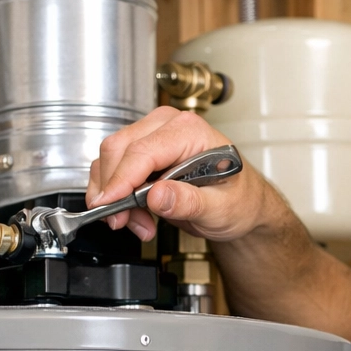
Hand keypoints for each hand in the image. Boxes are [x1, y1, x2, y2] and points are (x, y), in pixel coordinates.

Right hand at [86, 106, 267, 241]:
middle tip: (123, 222)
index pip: (143, 151)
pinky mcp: (142, 154)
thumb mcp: (221, 208)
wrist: (241, 205)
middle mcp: (168, 127)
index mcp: (191, 131)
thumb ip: (190, 202)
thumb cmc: (238, 199)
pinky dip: (116, 196)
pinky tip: (136, 216)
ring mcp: (152, 137)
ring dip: (115, 196)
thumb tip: (157, 195)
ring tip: (138, 223)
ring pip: (110, 160)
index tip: (110, 204)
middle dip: (114, 190)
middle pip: (119, 150)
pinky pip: (113, 170)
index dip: (121, 179)